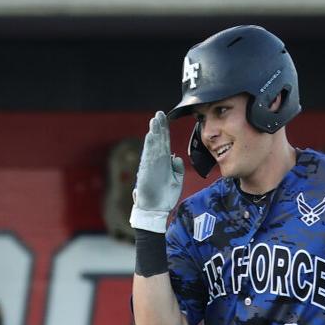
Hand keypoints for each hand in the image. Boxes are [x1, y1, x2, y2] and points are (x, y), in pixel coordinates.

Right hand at [130, 111, 184, 231]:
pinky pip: (148, 156)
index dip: (164, 131)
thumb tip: (175, 157)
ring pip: (153, 146)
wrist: (155, 211)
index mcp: (163, 163)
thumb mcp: (176, 181)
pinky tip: (151, 136)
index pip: (164, 143)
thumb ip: (178, 169)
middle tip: (159, 113)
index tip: (164, 118)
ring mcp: (151, 166)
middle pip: (158, 141)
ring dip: (154, 133)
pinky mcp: (147, 172)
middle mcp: (156, 162)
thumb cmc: (165, 197)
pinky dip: (149, 146)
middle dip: (159, 127)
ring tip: (154, 120)